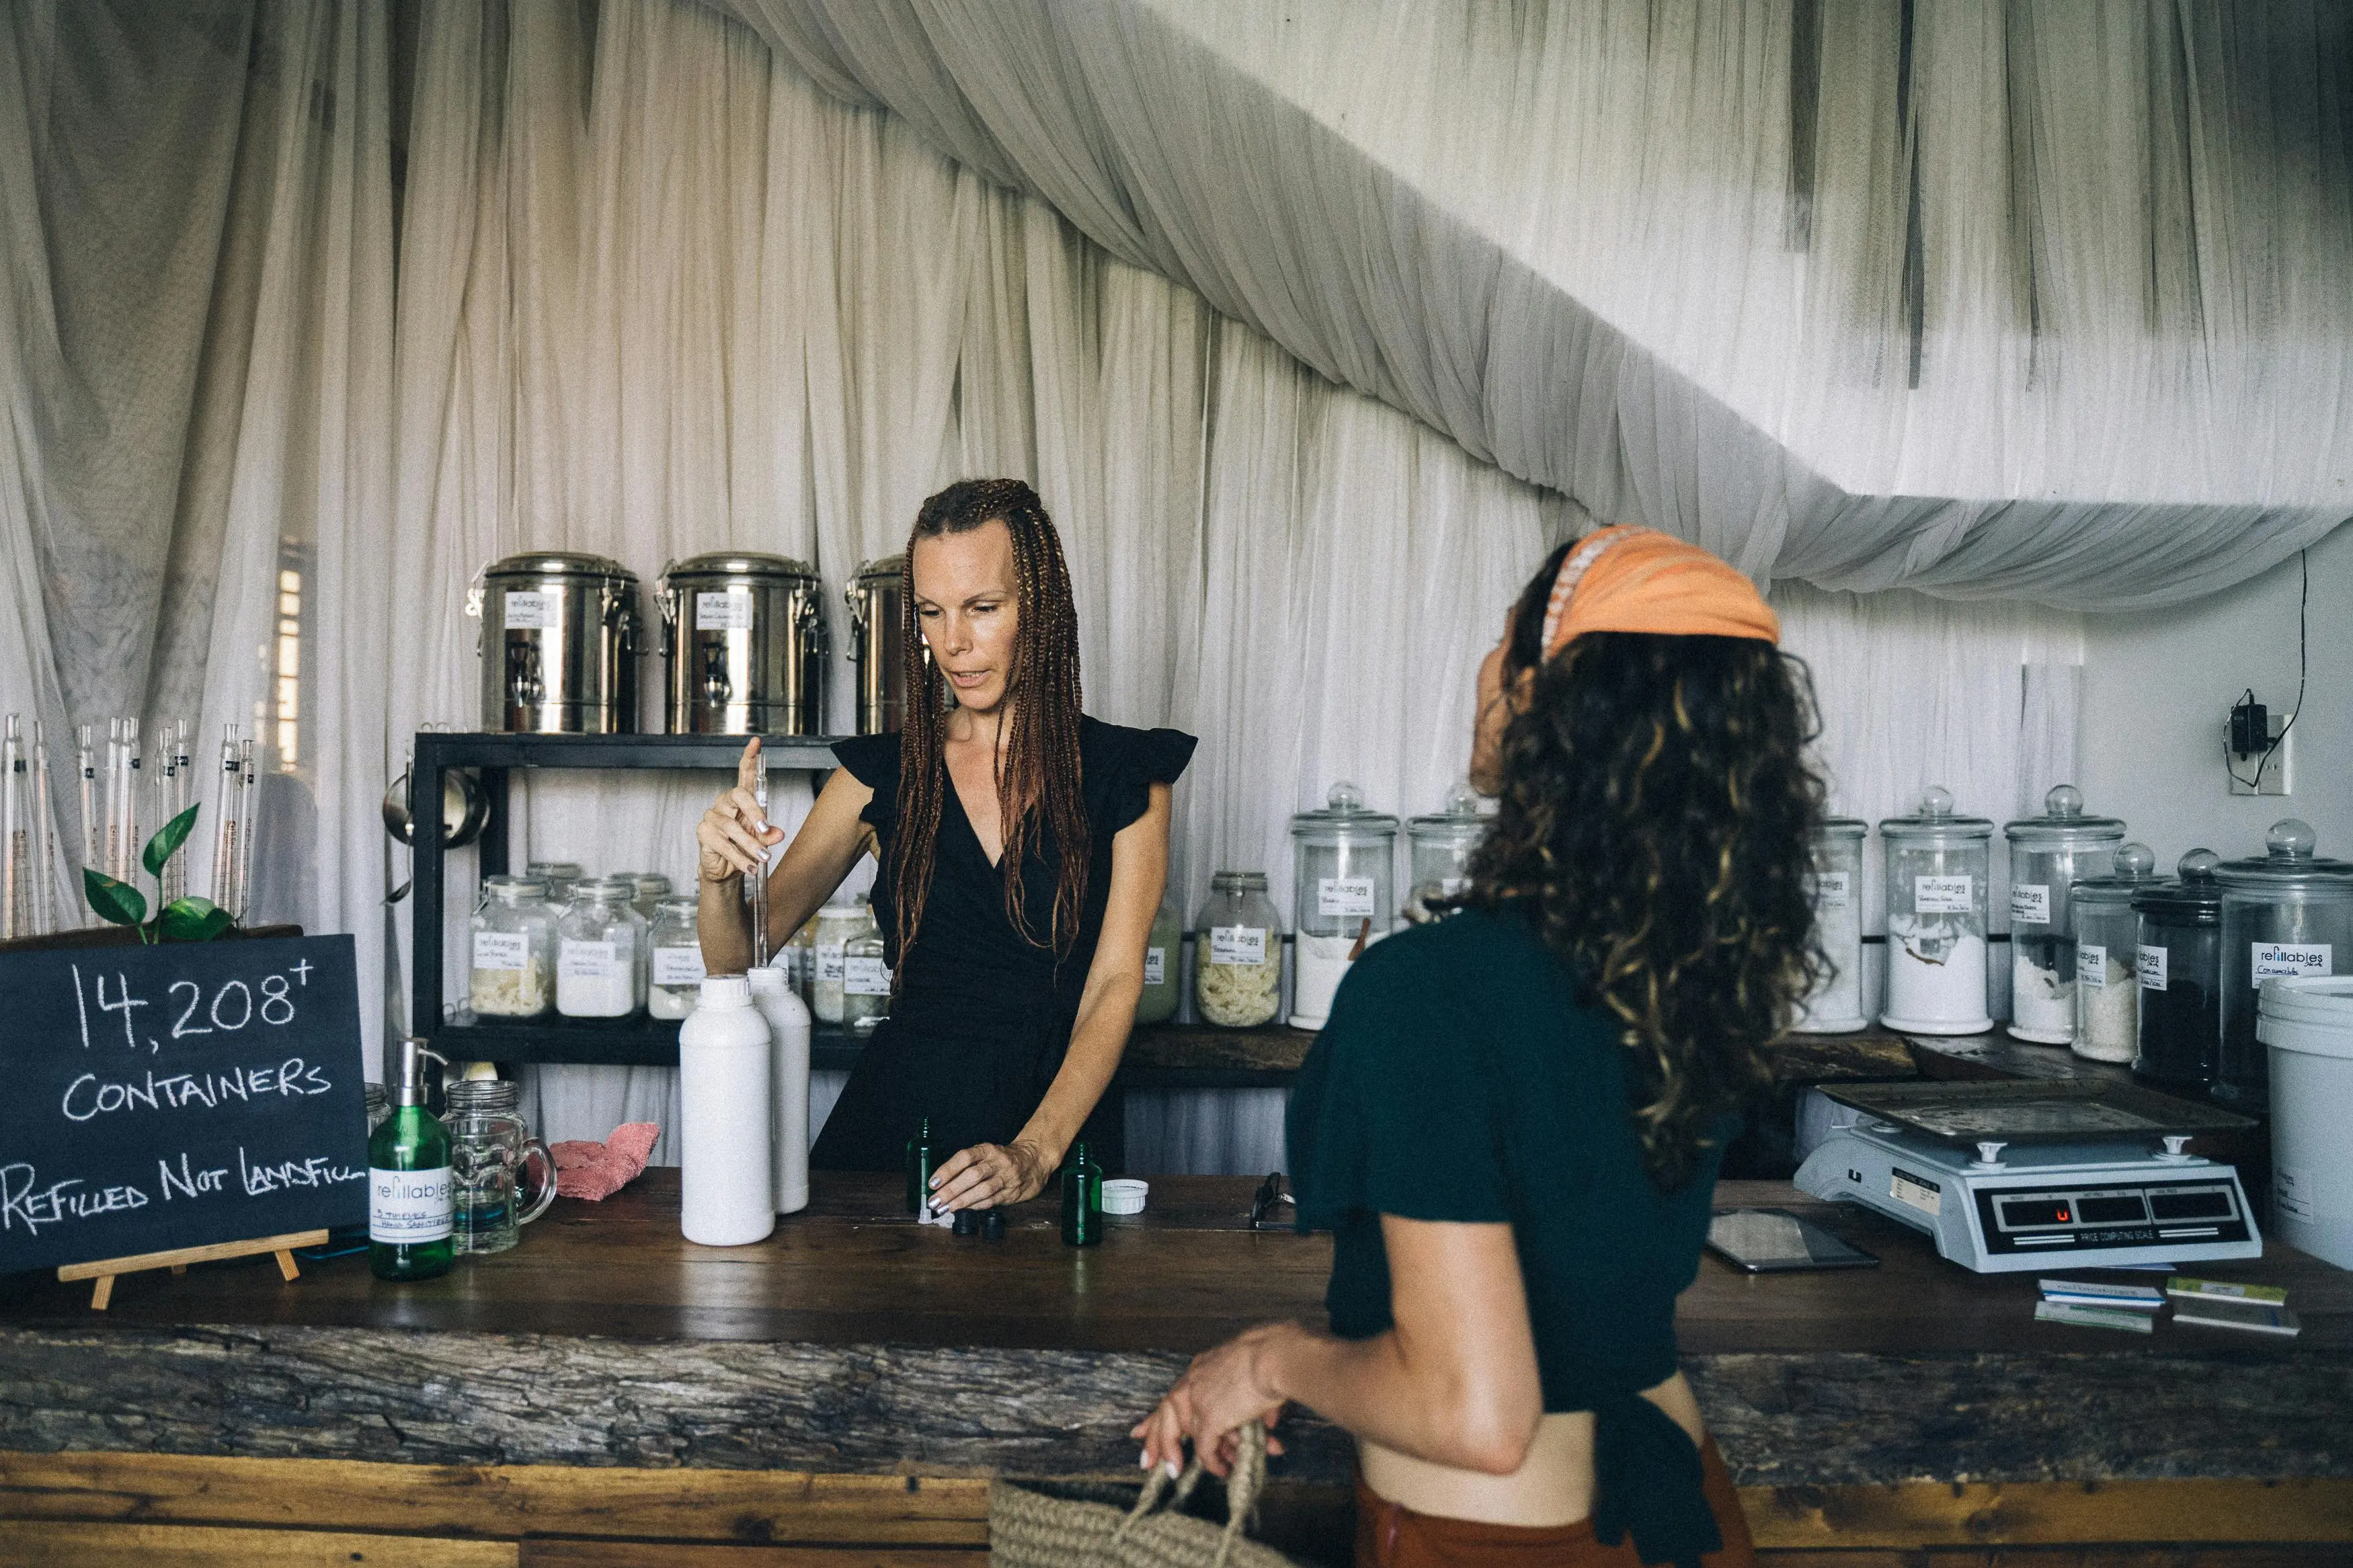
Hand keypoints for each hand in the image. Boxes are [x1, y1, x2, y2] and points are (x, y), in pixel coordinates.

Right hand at [697, 738, 782, 880]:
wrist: (726, 868)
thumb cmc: (744, 845)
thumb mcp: (761, 838)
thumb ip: (769, 834)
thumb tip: (777, 833)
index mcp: (740, 799)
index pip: (744, 774)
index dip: (749, 758)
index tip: (756, 743)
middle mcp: (724, 803)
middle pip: (738, 796)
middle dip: (755, 813)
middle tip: (766, 830)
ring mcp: (711, 817)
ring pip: (731, 827)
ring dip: (750, 844)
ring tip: (763, 858)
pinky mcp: (704, 833)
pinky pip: (722, 844)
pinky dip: (738, 857)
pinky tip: (749, 866)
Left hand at [929, 1138, 1052, 1210]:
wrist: (1034, 1159)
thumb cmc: (1002, 1158)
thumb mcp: (986, 1153)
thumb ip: (967, 1166)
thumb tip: (941, 1183)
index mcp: (987, 1149)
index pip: (965, 1157)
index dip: (948, 1169)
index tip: (933, 1182)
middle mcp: (997, 1162)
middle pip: (972, 1175)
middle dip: (951, 1190)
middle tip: (936, 1200)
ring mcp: (1006, 1177)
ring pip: (983, 1190)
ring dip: (963, 1201)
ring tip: (947, 1208)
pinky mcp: (1013, 1192)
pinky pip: (992, 1200)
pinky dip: (976, 1206)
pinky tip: (965, 1209)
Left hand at [1132, 1324, 1291, 1477]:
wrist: (1276, 1357)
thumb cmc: (1274, 1360)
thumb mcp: (1252, 1376)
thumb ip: (1250, 1400)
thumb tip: (1264, 1423)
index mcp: (1202, 1369)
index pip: (1173, 1395)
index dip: (1156, 1417)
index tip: (1138, 1432)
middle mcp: (1195, 1381)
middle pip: (1166, 1414)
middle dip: (1158, 1441)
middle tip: (1148, 1463)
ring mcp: (1199, 1400)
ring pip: (1189, 1434)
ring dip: (1203, 1456)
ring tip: (1201, 1471)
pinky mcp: (1210, 1418)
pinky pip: (1206, 1448)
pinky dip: (1214, 1462)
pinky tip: (1222, 1470)